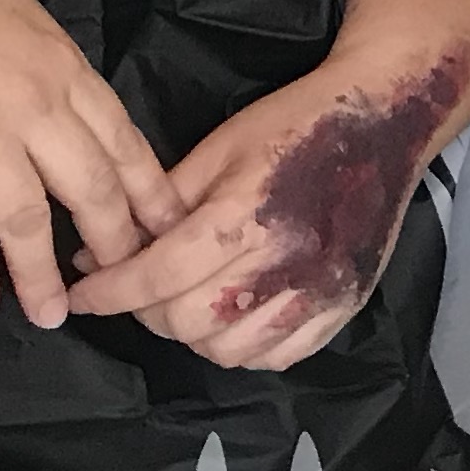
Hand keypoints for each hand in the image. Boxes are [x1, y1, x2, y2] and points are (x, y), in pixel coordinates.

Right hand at [0, 0, 182, 327]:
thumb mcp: (20, 15)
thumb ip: (51, 68)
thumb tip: (72, 112)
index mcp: (63, 67)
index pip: (124, 143)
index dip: (149, 195)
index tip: (169, 233)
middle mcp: (31, 107)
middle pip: (90, 190)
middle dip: (113, 245)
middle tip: (124, 289)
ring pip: (26, 221)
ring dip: (40, 275)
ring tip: (50, 315)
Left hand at [63, 43, 469, 370]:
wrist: (386, 114)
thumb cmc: (295, 121)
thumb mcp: (219, 146)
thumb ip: (161, 202)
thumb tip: (98, 250)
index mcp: (244, 213)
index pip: (157, 276)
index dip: (108, 291)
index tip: (83, 292)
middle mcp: (284, 260)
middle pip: (187, 321)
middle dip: (149, 310)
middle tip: (144, 287)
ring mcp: (320, 288)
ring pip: (227, 349)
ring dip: (196, 332)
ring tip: (191, 300)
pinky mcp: (346, 303)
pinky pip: (277, 356)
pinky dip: (245, 346)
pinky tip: (237, 316)